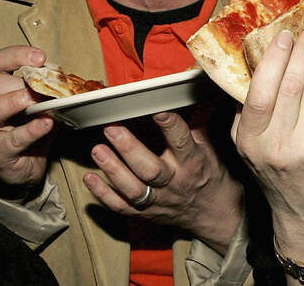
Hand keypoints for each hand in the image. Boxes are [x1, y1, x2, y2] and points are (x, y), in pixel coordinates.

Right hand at [0, 46, 56, 189]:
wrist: (26, 167)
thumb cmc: (29, 127)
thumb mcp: (37, 103)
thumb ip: (45, 88)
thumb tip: (63, 78)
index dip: (17, 55)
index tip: (41, 57)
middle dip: (20, 82)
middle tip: (45, 85)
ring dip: (17, 101)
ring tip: (38, 101)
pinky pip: (12, 139)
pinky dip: (31, 130)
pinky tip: (46, 123)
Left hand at [83, 110, 244, 254]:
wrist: (214, 213)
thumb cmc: (209, 173)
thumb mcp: (210, 146)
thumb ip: (199, 119)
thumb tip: (196, 89)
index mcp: (192, 162)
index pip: (181, 142)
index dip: (170, 125)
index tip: (157, 109)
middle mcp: (175, 183)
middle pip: (150, 169)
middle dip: (129, 149)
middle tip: (111, 129)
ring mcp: (158, 200)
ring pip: (133, 190)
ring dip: (113, 170)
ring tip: (97, 150)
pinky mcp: (145, 214)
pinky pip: (121, 207)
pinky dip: (103, 195)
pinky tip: (89, 178)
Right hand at [232, 25, 303, 264]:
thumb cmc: (276, 171)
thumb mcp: (246, 146)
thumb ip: (245, 110)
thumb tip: (253, 63)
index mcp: (251, 140)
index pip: (260, 92)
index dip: (273, 59)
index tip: (283, 37)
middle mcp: (278, 144)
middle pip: (292, 83)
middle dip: (303, 50)